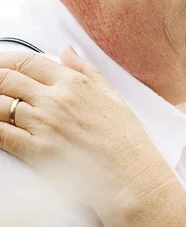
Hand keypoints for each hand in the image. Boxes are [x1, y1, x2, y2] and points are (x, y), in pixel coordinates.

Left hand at [0, 48, 177, 221]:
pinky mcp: (37, 150)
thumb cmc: (127, 141)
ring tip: (2, 112)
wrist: (133, 176)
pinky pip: (0, 133)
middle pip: (5, 79)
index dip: (5, 62)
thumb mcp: (113, 97)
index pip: (26, 61)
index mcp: (75, 83)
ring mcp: (45, 124)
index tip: (0, 68)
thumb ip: (87, 71)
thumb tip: (66, 50)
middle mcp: (56, 100)